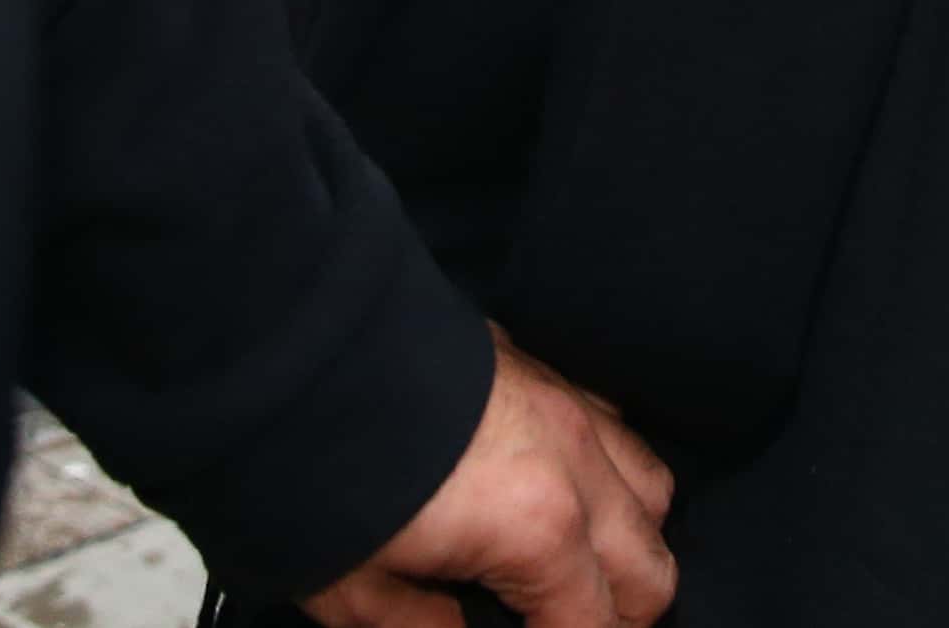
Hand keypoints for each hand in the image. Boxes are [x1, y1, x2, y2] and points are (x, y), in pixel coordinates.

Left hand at [301, 327, 675, 627]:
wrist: (294, 349)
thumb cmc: (315, 478)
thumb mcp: (357, 596)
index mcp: (539, 528)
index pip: (595, 624)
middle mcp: (578, 463)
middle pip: (652, 570)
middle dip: (617, 617)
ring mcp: (571, 407)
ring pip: (653, 492)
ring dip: (625, 544)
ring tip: (572, 573)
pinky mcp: (547, 371)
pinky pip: (618, 429)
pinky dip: (609, 476)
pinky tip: (561, 494)